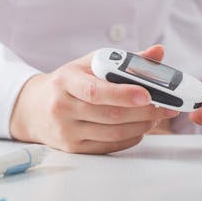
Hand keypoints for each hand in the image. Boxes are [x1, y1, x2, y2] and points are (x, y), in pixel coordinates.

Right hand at [9, 45, 177, 153]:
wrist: (34, 107)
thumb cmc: (69, 82)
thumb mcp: (89, 64)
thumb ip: (125, 60)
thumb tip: (158, 52)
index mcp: (65, 81)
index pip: (95, 91)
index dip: (122, 94)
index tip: (147, 94)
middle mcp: (62, 107)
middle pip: (110, 115)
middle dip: (144, 112)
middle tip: (167, 106)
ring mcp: (66, 131)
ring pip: (113, 133)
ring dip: (141, 125)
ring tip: (157, 116)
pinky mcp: (73, 148)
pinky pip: (109, 146)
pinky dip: (131, 137)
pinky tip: (141, 127)